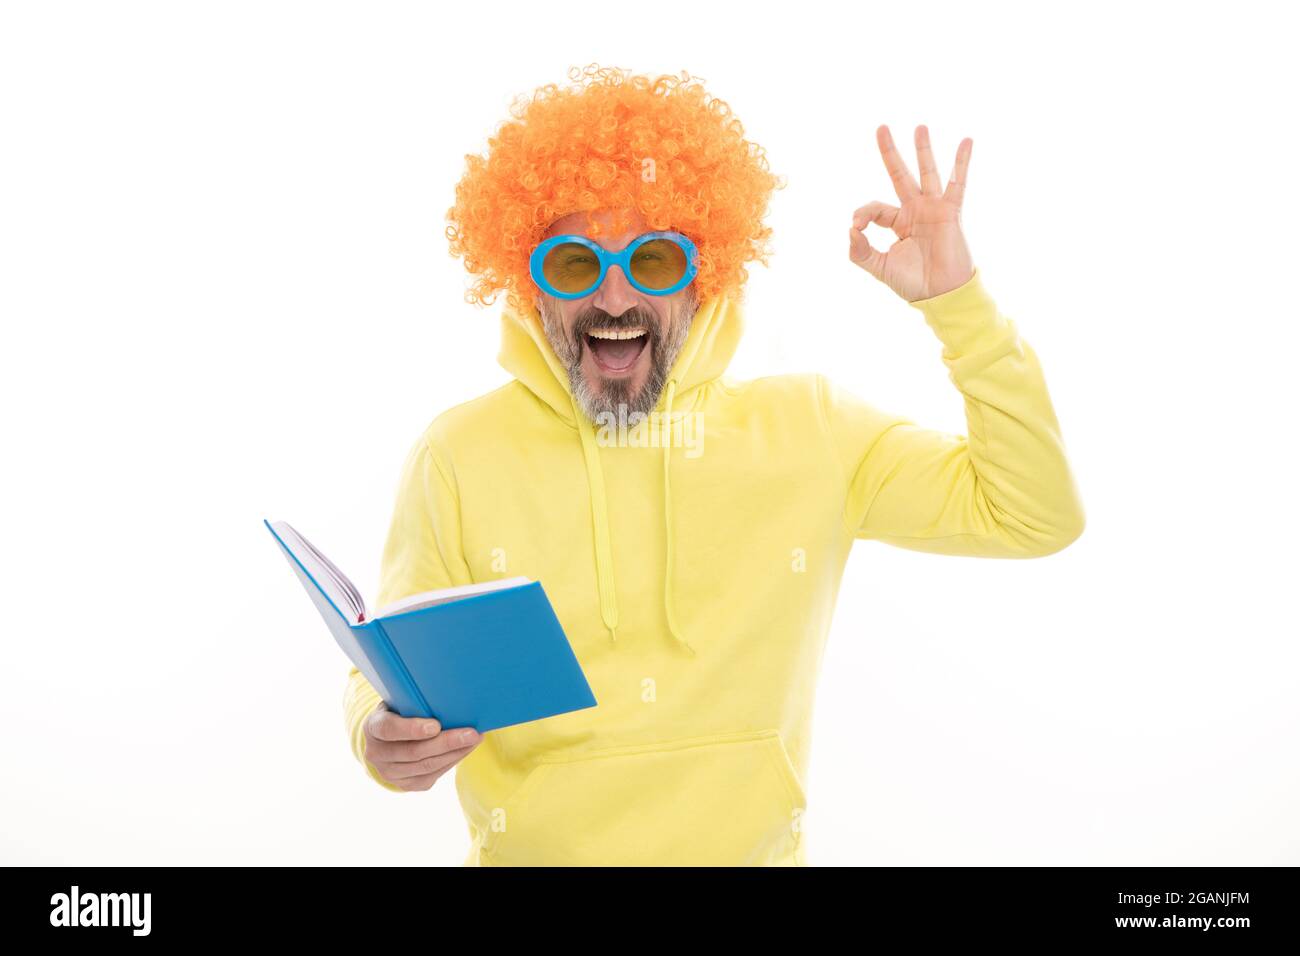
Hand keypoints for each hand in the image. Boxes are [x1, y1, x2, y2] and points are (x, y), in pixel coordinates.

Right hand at [362, 702, 482, 791]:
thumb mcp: (399, 702)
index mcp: (372, 728)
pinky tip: (465, 750)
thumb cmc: (400, 712)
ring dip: (455, 753)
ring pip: (426, 766)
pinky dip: (452, 761)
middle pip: (414, 752)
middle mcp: (376, 754)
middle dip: (446, 742)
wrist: (386, 739)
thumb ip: (414, 703)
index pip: (389, 729)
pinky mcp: (405, 784)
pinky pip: (432, 775)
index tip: (436, 725)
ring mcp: (390, 773)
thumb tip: (448, 699)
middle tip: (471, 733)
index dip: (412, 729)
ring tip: (474, 740)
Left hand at [848, 124, 975, 302]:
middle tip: (881, 128)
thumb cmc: (913, 283)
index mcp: (898, 223)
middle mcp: (915, 211)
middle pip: (899, 175)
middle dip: (890, 153)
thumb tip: (850, 229)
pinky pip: (957, 182)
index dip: (862, 214)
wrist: (941, 294)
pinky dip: (962, 162)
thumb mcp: (879, 267)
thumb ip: (859, 251)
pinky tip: (966, 141)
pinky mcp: (950, 211)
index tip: (857, 227)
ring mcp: (933, 208)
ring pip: (926, 172)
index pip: (875, 208)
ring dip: (923, 149)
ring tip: (919, 127)